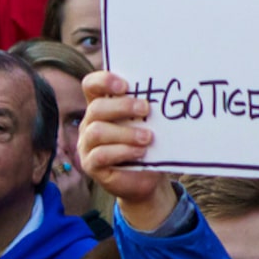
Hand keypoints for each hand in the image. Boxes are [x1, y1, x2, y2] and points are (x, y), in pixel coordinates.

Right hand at [76, 70, 175, 230]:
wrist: (147, 178)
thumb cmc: (148, 144)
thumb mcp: (149, 124)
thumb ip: (149, 111)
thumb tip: (170, 94)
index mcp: (102, 107)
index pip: (91, 85)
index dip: (103, 81)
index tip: (125, 85)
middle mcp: (90, 123)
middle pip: (96, 108)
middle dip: (122, 107)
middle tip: (146, 109)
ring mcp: (87, 144)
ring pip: (97, 131)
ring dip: (126, 133)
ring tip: (148, 137)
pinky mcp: (90, 164)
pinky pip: (100, 155)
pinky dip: (123, 151)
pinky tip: (140, 152)